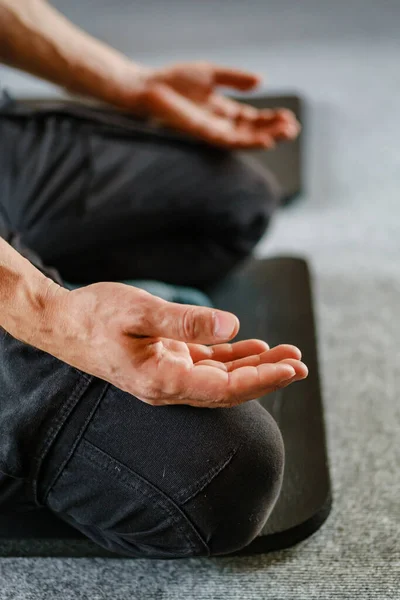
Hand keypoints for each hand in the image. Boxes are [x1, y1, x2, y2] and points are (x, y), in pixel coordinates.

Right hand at [45, 282, 307, 407]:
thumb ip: (184, 321)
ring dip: (253, 366)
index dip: (261, 380)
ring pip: (221, 377)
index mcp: (162, 380)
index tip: (291, 369)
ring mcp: (168, 374)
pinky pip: (206, 364)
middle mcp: (169, 385)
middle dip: (266, 376)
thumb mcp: (139, 311)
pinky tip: (252, 346)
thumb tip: (231, 325)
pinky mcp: (166, 361)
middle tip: (301, 364)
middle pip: (228, 388)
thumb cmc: (95, 316)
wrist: (62, 323)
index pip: (224, 389)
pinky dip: (231, 356)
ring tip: (286, 355)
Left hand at [132, 62, 300, 148]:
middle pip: (253, 131)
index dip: (271, 119)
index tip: (289, 117)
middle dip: (274, 130)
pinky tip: (264, 141)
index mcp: (223, 110)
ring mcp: (212, 131)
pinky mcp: (203, 134)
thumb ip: (235, 79)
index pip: (253, 119)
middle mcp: (219, 124)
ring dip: (266, 138)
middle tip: (293, 129)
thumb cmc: (173, 81)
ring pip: (244, 139)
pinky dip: (248, 143)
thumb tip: (260, 82)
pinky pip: (230, 142)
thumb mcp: (211, 74)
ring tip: (285, 134)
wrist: (147, 88)